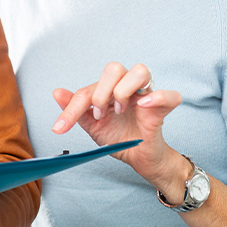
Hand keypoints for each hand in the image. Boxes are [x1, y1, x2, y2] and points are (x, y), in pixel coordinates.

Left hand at [51, 62, 182, 185]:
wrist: (139, 158)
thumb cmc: (119, 137)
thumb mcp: (93, 126)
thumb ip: (77, 110)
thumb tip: (57, 93)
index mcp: (109, 90)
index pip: (88, 89)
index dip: (71, 108)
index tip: (60, 128)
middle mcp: (127, 87)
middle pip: (114, 68)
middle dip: (101, 92)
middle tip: (100, 114)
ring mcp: (146, 95)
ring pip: (140, 71)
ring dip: (124, 91)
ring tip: (120, 111)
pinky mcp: (162, 109)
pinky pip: (169, 95)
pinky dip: (157, 97)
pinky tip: (143, 106)